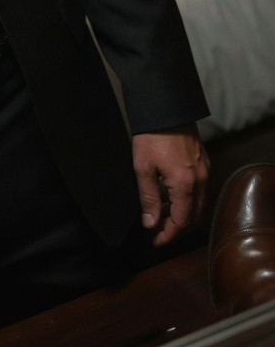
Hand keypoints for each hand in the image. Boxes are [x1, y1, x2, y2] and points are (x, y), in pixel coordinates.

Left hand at [132, 124, 208, 246]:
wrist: (165, 106)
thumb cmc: (151, 136)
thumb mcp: (143, 167)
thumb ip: (148, 198)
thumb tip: (150, 223)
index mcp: (186, 184)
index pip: (182, 221)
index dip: (169, 234)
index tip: (155, 240)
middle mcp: (201, 180)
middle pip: (192, 215)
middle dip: (175, 225)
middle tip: (157, 228)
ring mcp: (204, 169)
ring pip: (197, 202)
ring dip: (181, 211)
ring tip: (160, 211)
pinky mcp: (202, 160)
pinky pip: (198, 188)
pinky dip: (185, 197)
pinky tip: (169, 193)